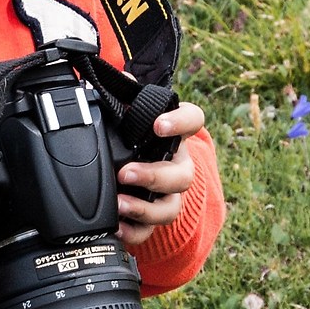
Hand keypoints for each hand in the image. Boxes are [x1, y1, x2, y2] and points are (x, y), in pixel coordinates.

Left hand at [116, 102, 205, 249]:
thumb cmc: (132, 138)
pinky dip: (134, 232)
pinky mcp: (152, 219)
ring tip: (119, 204)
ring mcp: (167, 195)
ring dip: (145, 208)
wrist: (129, 174)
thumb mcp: (126, 116)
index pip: (193, 120)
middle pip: (182, 175)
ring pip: (171, 207)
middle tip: (125, 173)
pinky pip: (150, 232)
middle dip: (155, 175)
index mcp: (173, 135)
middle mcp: (176, 166)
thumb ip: (126, 96)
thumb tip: (123, 76)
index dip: (180, 123)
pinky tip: (116, 227)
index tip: (158, 125)